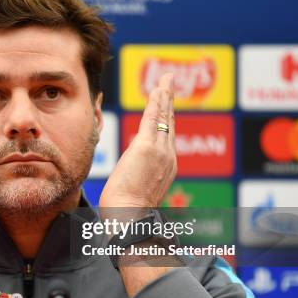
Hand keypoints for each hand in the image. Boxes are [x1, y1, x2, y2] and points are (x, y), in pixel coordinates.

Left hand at [99, 73, 176, 207]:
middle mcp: (167, 156)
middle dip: (169, 102)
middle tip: (169, 84)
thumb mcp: (136, 189)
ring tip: (165, 81)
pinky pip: (153, 119)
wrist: (130, 216)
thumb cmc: (127, 211)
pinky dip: (156, 102)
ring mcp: (160, 151)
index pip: (166, 137)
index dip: (166, 119)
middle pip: (169, 123)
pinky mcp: (146, 147)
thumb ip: (137, 175)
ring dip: (164, 97)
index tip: (166, 106)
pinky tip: (158, 89)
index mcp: (166, 167)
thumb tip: (130, 173)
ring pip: (163, 118)